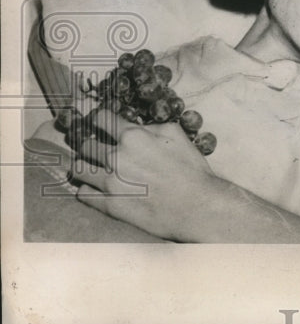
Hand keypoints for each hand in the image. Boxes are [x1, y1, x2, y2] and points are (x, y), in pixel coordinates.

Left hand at [71, 110, 224, 241]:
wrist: (196, 205)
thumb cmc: (191, 168)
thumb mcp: (176, 135)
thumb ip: (150, 126)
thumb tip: (136, 126)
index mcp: (133, 136)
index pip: (100, 118)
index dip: (98, 119)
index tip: (98, 124)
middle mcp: (116, 156)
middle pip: (85, 143)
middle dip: (91, 144)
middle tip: (98, 149)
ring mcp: (109, 182)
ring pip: (77, 168)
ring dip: (85, 166)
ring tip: (94, 169)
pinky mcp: (108, 205)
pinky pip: (82, 193)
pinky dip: (87, 189)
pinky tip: (98, 188)